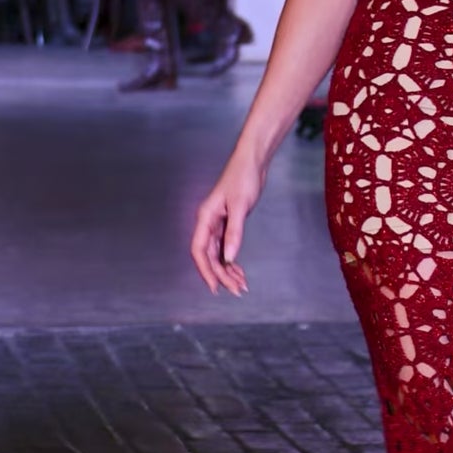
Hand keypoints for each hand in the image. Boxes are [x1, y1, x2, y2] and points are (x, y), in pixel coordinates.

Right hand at [191, 151, 266, 294]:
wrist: (252, 162)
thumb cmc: (243, 178)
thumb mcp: (241, 206)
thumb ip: (234, 232)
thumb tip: (229, 257)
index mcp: (206, 217)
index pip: (199, 250)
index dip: (205, 271)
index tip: (215, 287)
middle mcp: (208, 223)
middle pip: (210, 256)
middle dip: (222, 275)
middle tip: (237, 290)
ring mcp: (217, 224)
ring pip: (218, 255)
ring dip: (228, 271)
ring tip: (241, 285)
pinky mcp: (227, 224)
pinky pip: (226, 248)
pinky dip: (232, 261)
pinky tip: (240, 272)